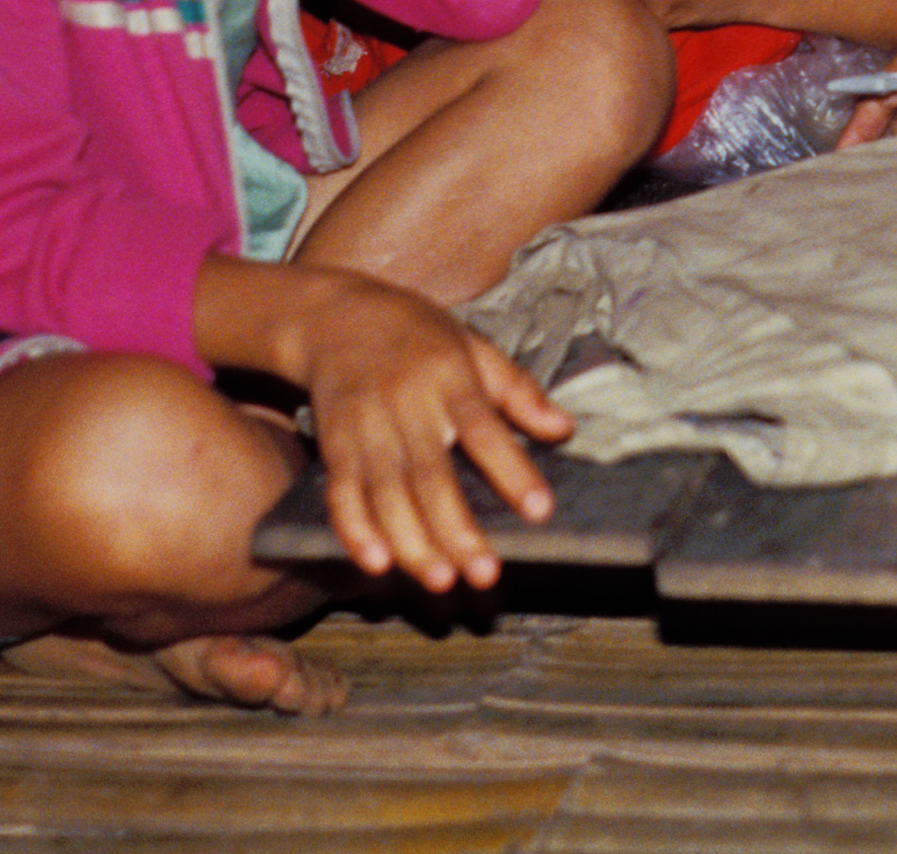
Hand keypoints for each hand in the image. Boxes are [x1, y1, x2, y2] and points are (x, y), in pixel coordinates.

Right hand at [274, 269, 569, 592]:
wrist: (332, 317)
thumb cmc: (415, 334)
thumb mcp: (472, 345)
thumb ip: (517, 390)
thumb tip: (565, 428)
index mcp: (449, 377)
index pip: (484, 429)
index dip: (512, 471)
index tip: (539, 510)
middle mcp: (406, 405)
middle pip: (430, 475)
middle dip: (456, 529)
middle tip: (485, 573)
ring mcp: (366, 427)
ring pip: (387, 494)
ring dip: (411, 542)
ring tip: (440, 580)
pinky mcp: (334, 444)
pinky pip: (342, 493)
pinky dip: (356, 530)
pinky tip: (376, 563)